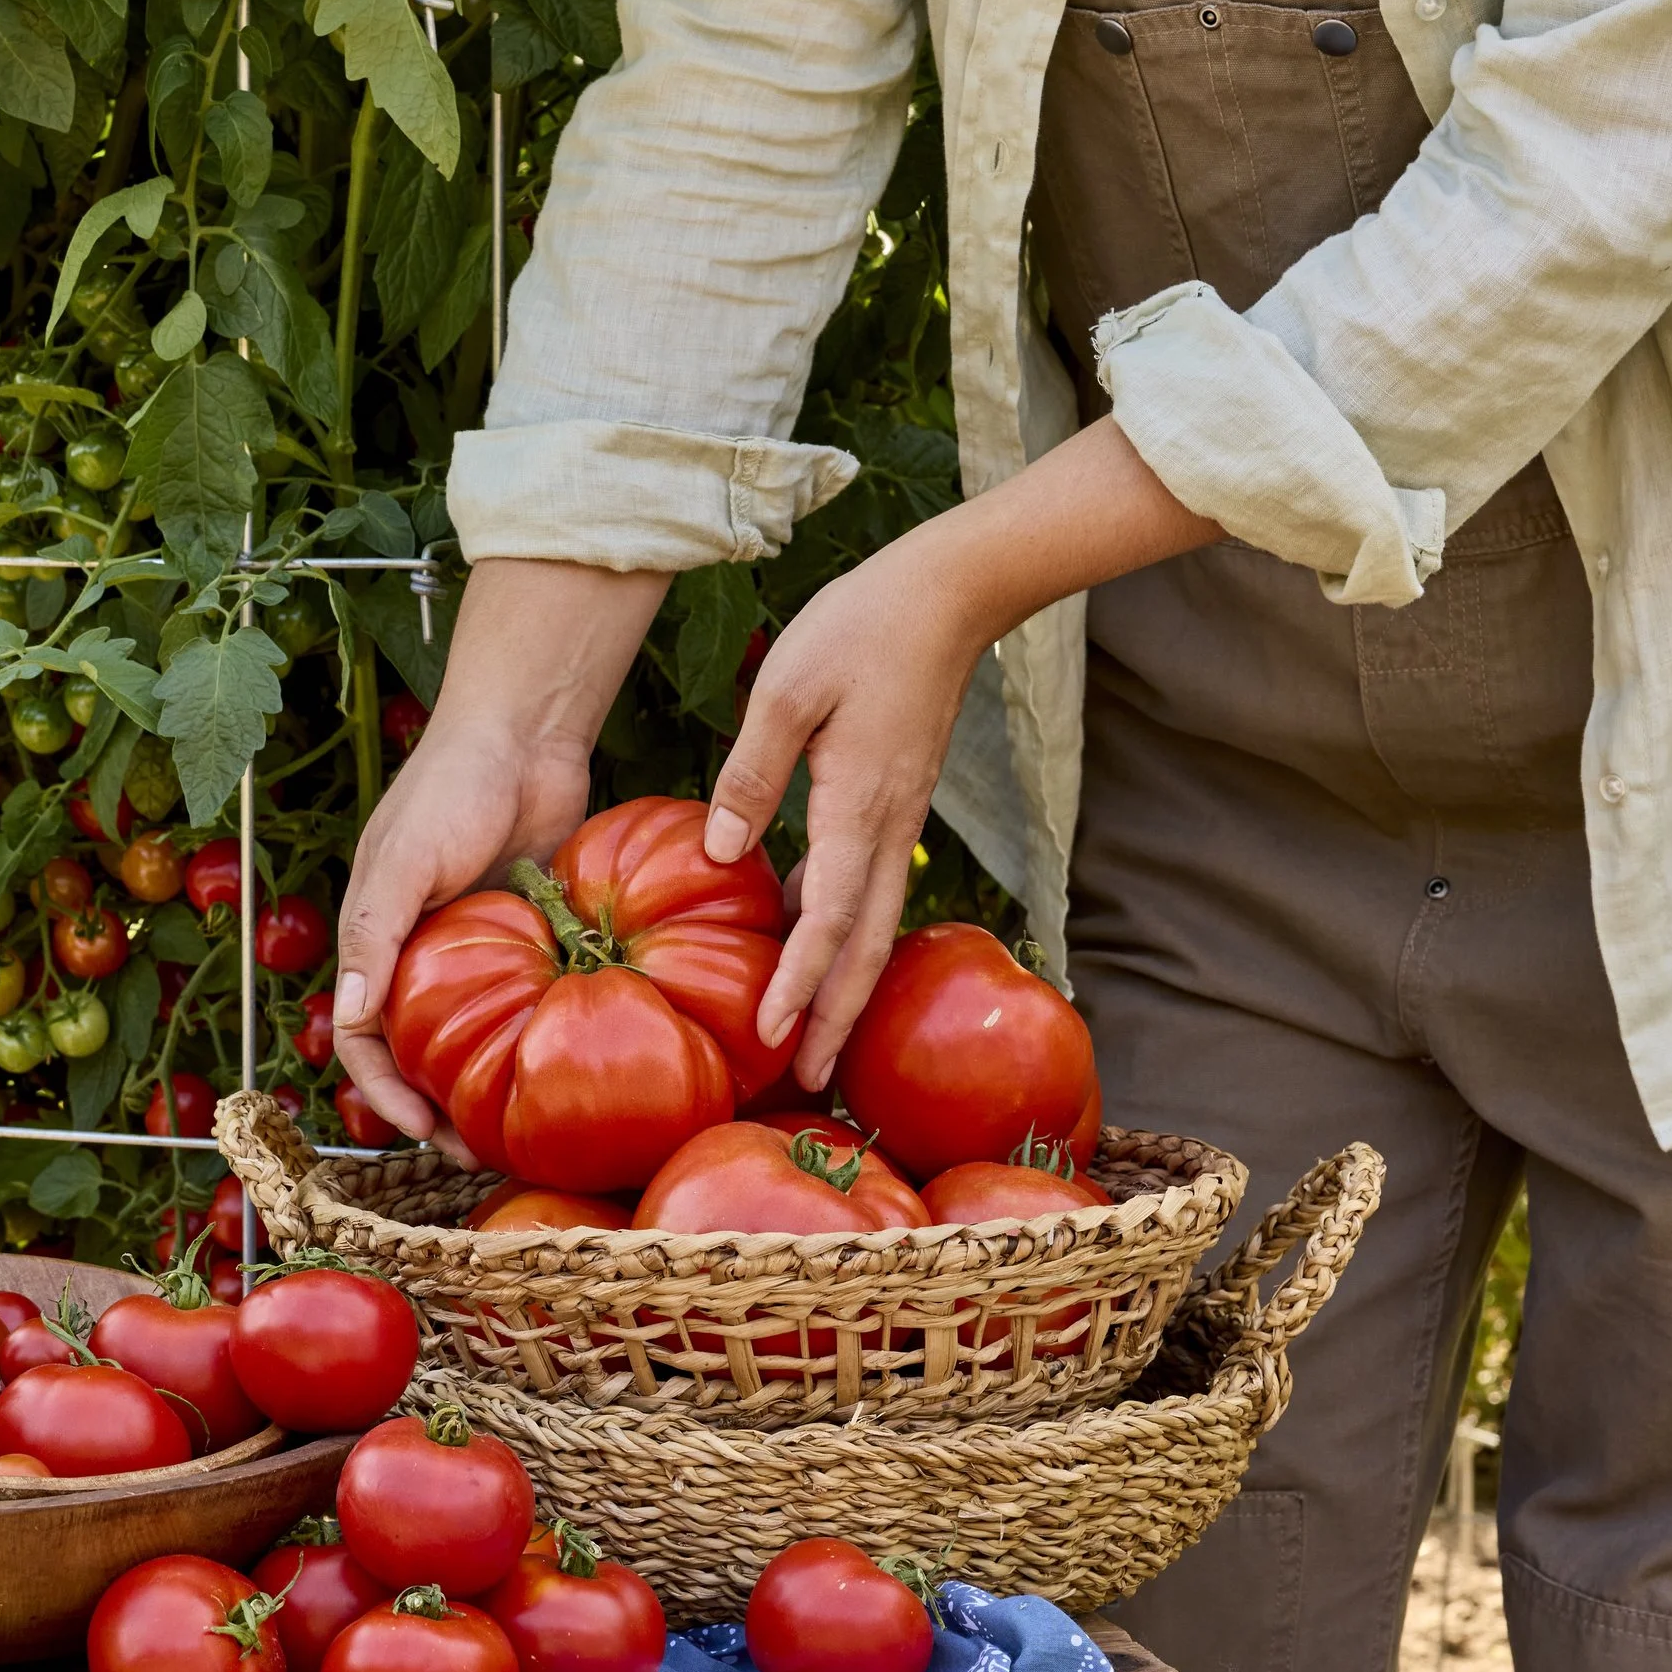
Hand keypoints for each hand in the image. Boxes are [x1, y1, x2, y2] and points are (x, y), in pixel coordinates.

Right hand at [331, 714, 591, 1149]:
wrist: (525, 732)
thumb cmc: (452, 786)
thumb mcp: (403, 858)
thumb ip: (374, 933)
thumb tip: (352, 1020)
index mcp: (377, 940)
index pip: (363, 1040)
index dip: (384, 1093)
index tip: (424, 1131)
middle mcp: (421, 953)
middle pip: (417, 1053)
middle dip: (438, 1110)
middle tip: (480, 1154)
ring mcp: (477, 950)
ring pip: (472, 1037)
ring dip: (486, 1086)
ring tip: (521, 1132)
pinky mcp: (530, 938)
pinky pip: (525, 1002)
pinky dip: (533, 1038)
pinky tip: (567, 1068)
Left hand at [702, 419, 1219, 1083]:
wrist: (949, 591)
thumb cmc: (862, 627)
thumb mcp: (786, 691)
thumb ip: (751, 774)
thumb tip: (722, 855)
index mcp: (858, 807)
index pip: (829, 922)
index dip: (799, 985)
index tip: (769, 1037)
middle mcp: (887, 827)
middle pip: (866, 946)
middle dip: (837, 1017)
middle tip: (806, 1080)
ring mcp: (898, 816)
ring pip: (875, 922)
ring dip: (845, 984)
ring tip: (811, 1034)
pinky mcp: (896, 799)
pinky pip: (871, 883)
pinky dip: (843, 927)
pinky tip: (805, 937)